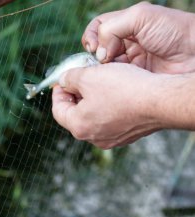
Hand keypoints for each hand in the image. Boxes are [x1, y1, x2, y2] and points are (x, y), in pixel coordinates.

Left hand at [52, 63, 169, 148]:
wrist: (160, 101)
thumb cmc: (123, 89)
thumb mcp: (89, 76)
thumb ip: (69, 78)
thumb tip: (64, 80)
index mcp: (79, 127)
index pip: (58, 110)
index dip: (57, 92)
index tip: (62, 80)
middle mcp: (93, 138)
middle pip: (75, 114)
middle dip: (75, 95)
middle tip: (80, 78)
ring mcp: (111, 138)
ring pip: (93, 117)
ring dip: (91, 100)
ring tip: (98, 83)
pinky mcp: (126, 135)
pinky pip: (109, 120)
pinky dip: (107, 107)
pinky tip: (115, 93)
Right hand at [82, 2, 194, 73]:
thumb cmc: (174, 32)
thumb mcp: (140, 17)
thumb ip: (112, 27)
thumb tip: (98, 52)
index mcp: (126, 24)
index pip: (97, 27)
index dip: (91, 36)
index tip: (93, 47)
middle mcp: (126, 42)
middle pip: (97, 48)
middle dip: (95, 54)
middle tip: (102, 61)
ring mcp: (130, 61)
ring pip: (103, 65)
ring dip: (102, 68)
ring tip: (111, 70)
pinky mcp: (134, 78)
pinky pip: (115, 79)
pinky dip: (111, 80)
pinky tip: (117, 79)